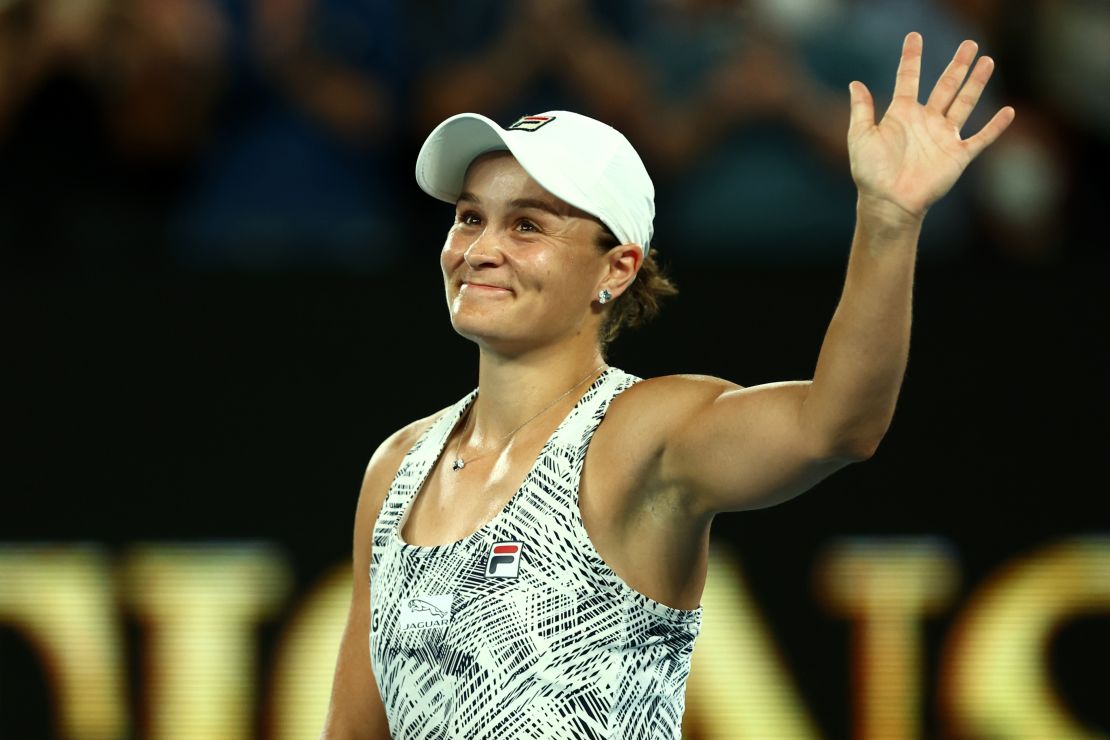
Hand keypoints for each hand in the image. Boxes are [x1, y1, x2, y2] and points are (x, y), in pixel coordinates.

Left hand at [847, 32, 1014, 220]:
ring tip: (987, 61)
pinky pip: (981, 138)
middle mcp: (926, 121)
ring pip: (965, 103)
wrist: (888, 202)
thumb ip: (862, 110)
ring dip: (976, 83)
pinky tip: (1009, 112)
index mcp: (902, 114)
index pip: (908, 79)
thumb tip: (855, 83)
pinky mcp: (957, 155)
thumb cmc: (871, 172)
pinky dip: (995, 127)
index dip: (911, 57)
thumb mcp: (861, 136)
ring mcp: (943, 137)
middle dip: (957, 65)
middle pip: (946, 86)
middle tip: (970, 43)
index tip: (914, 36)